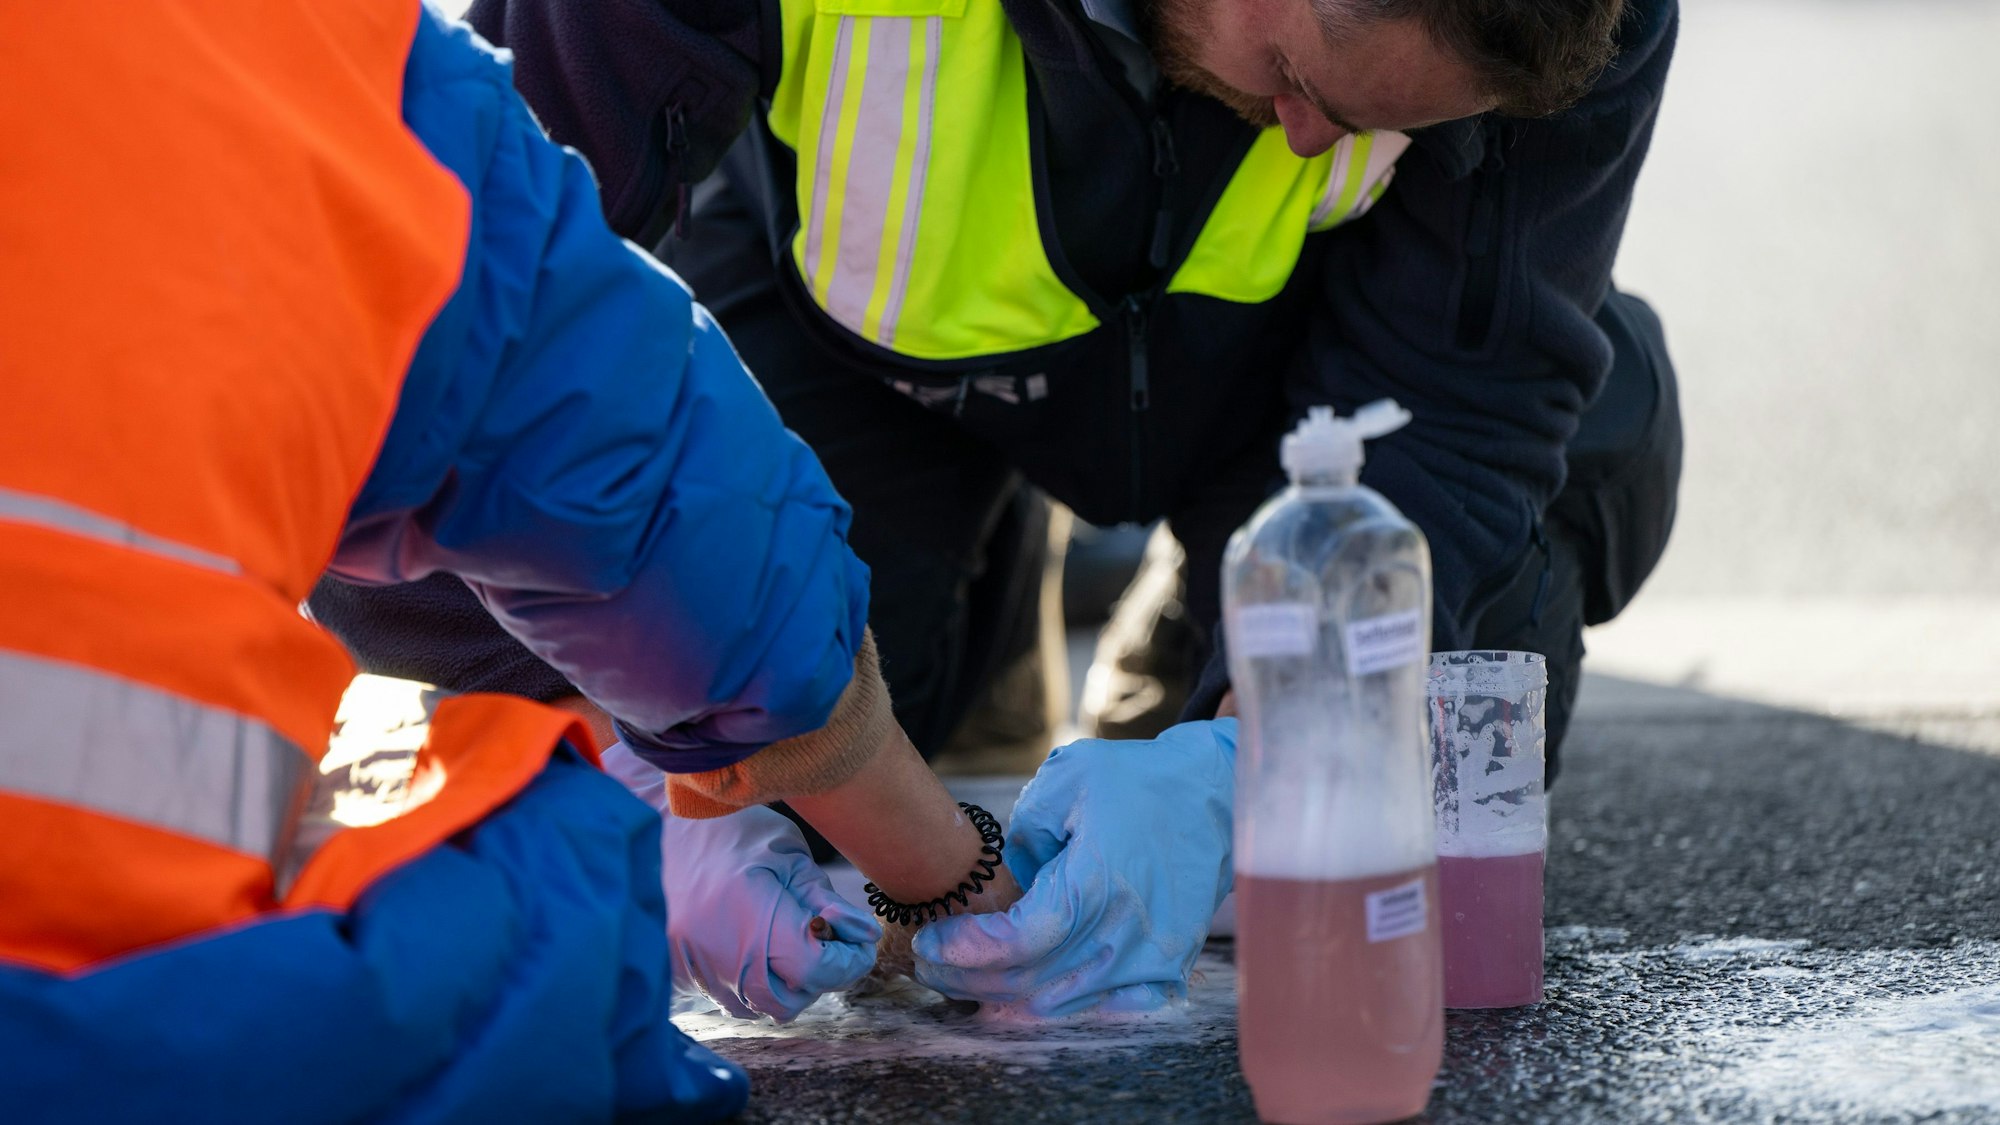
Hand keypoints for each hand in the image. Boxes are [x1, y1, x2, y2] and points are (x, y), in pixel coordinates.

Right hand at [601, 743, 881, 1020]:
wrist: (659, 823)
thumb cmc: (730, 830)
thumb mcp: (788, 854)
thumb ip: (826, 902)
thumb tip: (865, 936)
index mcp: (752, 918)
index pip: (816, 970)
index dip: (848, 960)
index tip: (859, 940)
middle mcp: (721, 953)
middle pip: (789, 1000)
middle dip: (819, 976)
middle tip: (828, 939)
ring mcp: (695, 967)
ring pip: (759, 1005)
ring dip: (786, 982)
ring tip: (789, 937)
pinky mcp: (679, 971)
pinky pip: (729, 996)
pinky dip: (753, 980)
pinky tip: (756, 943)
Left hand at [910, 719, 1236, 1017]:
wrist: (1216, 794)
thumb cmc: (1140, 781)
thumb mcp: (1068, 778)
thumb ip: (1024, 831)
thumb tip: (1008, 879)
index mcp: (1098, 882)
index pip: (1019, 942)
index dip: (967, 950)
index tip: (931, 939)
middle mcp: (1126, 931)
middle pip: (1031, 981)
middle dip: (968, 979)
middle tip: (928, 964)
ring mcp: (1152, 957)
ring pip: (1063, 1003)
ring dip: (1005, 999)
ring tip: (962, 980)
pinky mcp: (1168, 967)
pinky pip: (1107, 1009)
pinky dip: (1063, 1008)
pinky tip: (1026, 998)